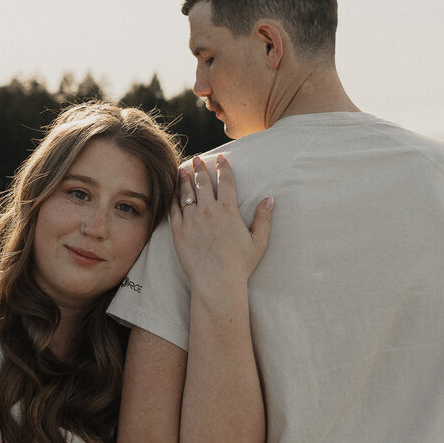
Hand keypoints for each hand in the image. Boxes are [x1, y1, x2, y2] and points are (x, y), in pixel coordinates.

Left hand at [171, 155, 273, 307]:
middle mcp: (208, 211)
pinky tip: (173, 192)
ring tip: (183, 170)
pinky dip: (173, 197)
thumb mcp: (258, 241)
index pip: (225, 181)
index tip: (220, 159)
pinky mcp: (178, 231)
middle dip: (200, 168)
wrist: (216, 283)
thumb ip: (264, 219)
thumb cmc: (240, 265)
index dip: (222, 168)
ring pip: (186, 193)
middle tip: (197, 159)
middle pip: (203, 183)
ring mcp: (191, 220)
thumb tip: (270, 199)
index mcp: (228, 210)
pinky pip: (174, 209)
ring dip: (185, 179)